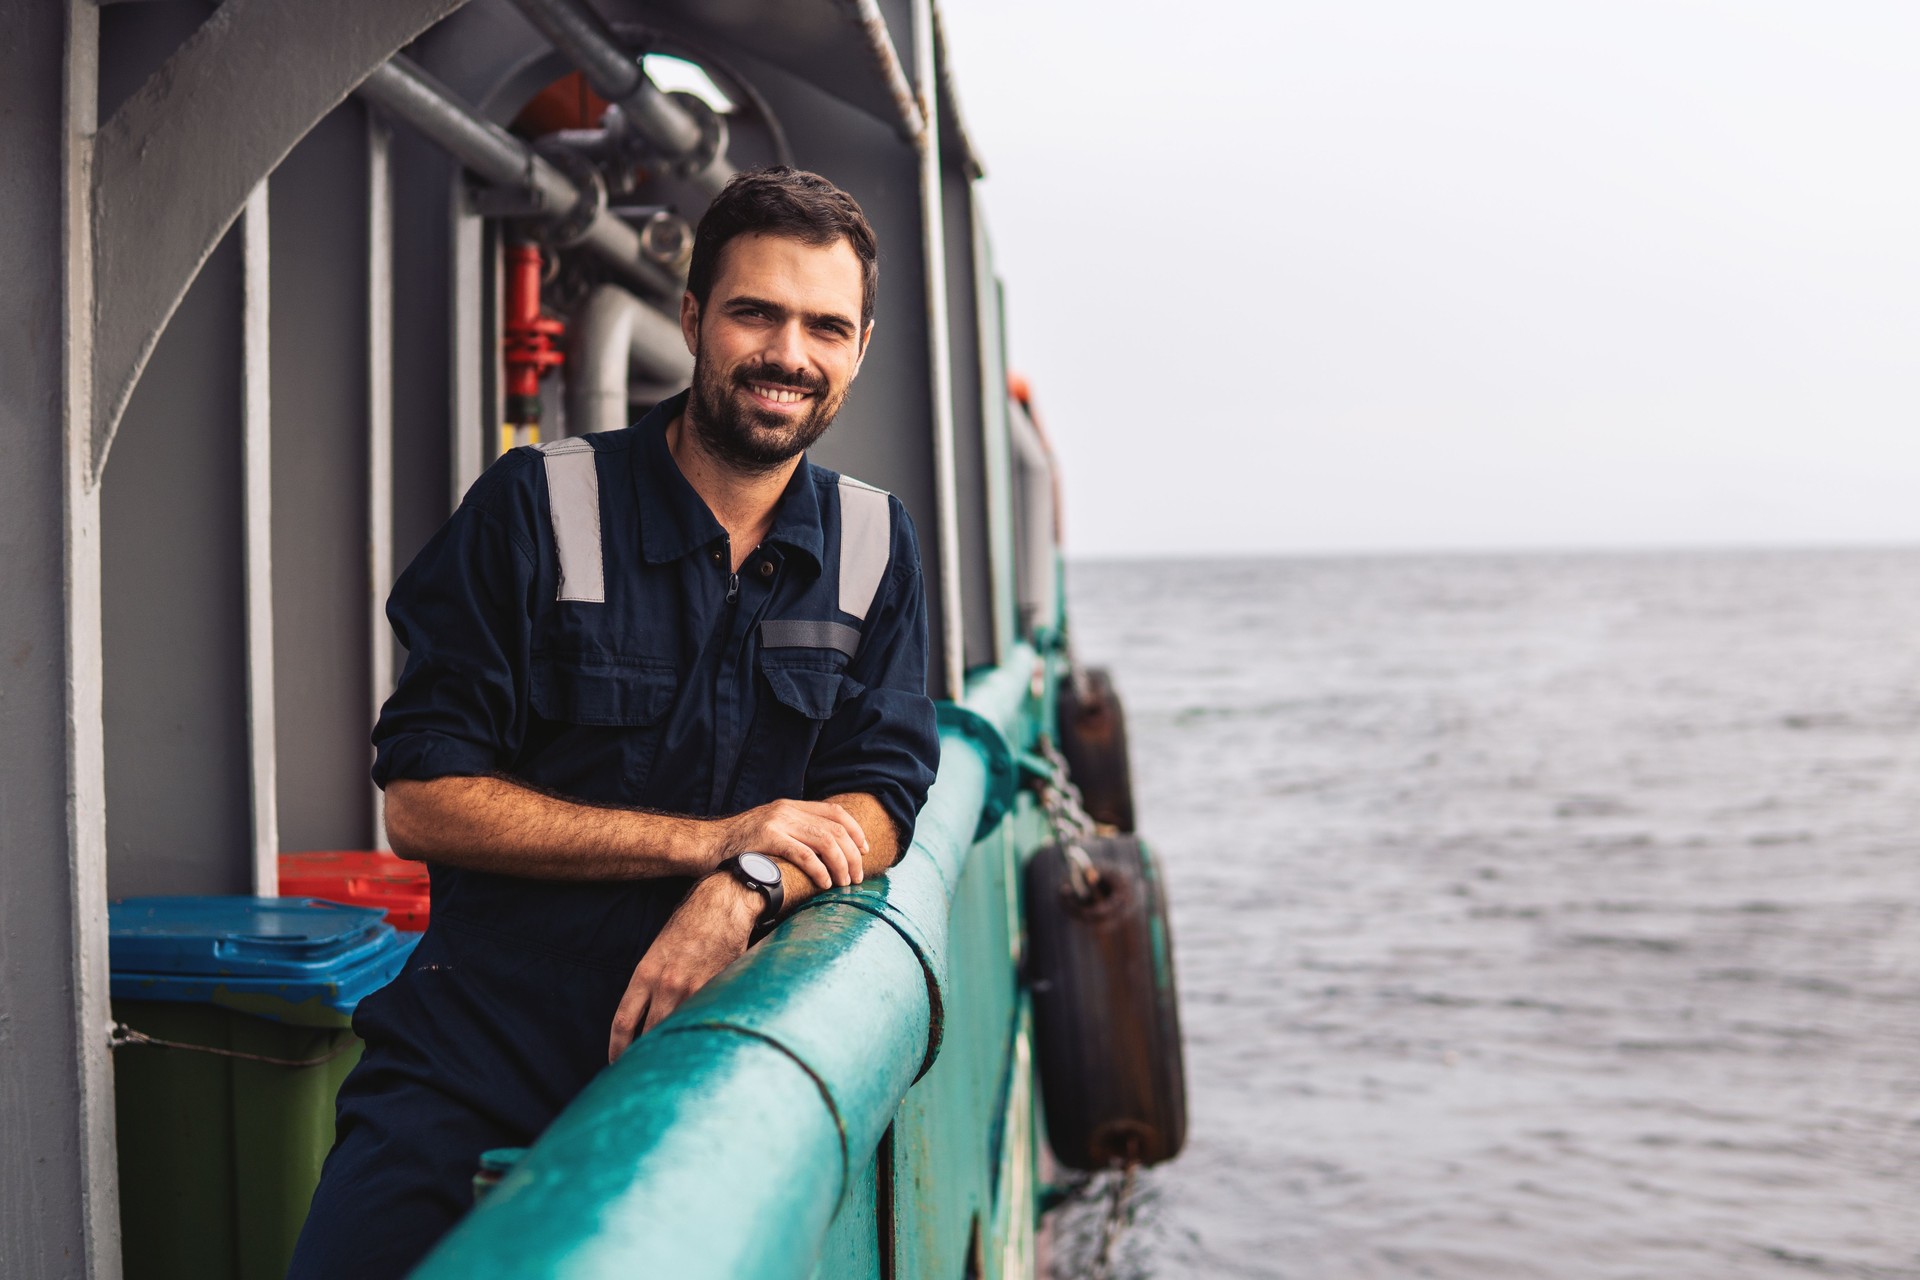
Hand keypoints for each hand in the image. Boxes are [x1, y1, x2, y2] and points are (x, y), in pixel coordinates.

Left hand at [608, 875, 759, 1060]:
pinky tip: (699, 1043)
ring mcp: (694, 989)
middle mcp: (666, 985)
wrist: (723, 905)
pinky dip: (700, 1032)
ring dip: (673, 1048)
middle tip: (643, 1070)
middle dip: (645, 1054)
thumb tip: (644, 1015)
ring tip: (670, 1065)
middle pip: (650, 1033)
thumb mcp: (657, 950)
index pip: (624, 1022)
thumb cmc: (688, 924)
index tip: (616, 1063)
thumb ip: (649, 982)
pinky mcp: (717, 989)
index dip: (618, 1048)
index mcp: (646, 973)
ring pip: (678, 1030)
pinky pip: (704, 1019)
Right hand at [705, 798, 867, 889]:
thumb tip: (824, 852)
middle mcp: (787, 810)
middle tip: (857, 877)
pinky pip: (804, 854)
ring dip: (841, 865)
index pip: (835, 812)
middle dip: (852, 855)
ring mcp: (777, 822)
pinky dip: (820, 870)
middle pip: (835, 829)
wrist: (705, 846)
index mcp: (791, 806)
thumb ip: (794, 832)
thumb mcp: (770, 829)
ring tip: (845, 883)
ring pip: (825, 841)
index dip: (855, 831)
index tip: (865, 851)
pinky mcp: (768, 839)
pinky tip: (824, 883)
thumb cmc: (740, 846)